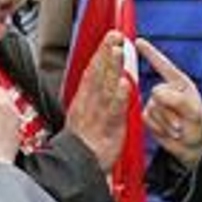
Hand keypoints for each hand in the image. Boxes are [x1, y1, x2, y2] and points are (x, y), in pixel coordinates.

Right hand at [65, 30, 129, 171]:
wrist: (78, 165)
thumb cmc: (84, 144)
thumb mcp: (85, 115)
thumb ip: (95, 96)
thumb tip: (106, 81)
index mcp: (83, 99)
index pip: (93, 71)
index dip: (101, 53)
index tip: (109, 38)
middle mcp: (89, 103)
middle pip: (97, 74)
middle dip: (106, 53)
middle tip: (114, 35)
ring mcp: (97, 114)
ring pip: (104, 87)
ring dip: (111, 68)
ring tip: (117, 51)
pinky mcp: (107, 127)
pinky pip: (113, 110)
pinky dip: (118, 96)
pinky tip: (123, 83)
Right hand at [137, 39, 201, 169]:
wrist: (192, 148)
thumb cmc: (197, 127)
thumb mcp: (193, 111)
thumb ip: (176, 99)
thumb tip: (156, 94)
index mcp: (179, 83)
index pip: (163, 65)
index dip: (150, 53)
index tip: (138, 41)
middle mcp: (166, 90)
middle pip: (157, 92)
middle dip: (169, 109)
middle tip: (181, 122)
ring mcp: (156, 103)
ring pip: (152, 107)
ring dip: (166, 121)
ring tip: (177, 128)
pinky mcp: (148, 116)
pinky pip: (146, 118)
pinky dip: (158, 127)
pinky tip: (169, 131)